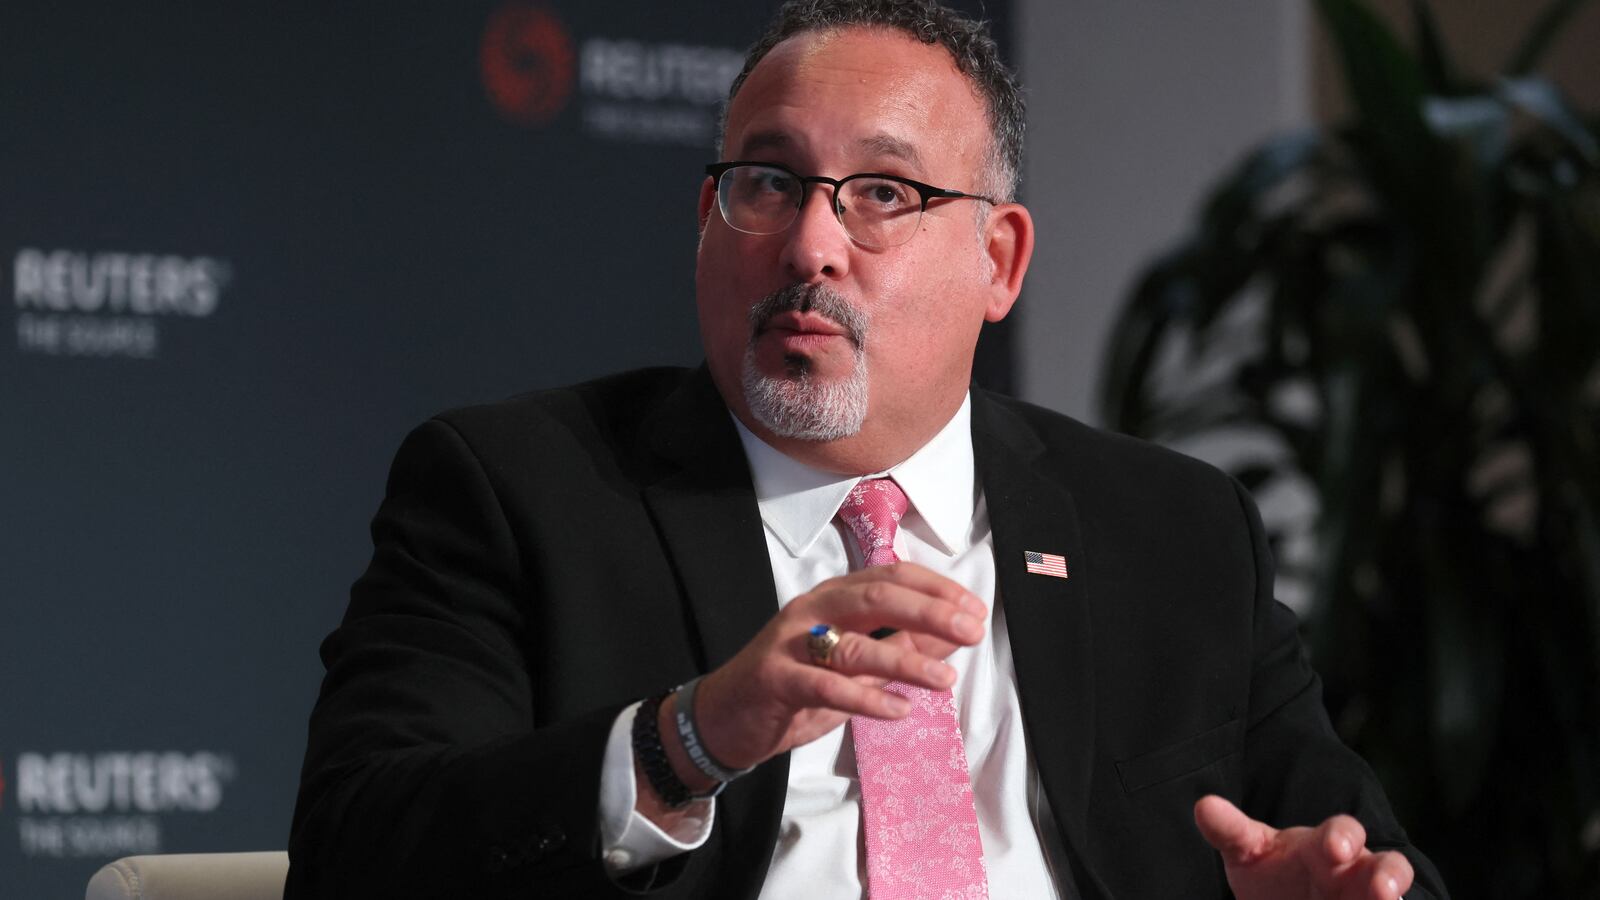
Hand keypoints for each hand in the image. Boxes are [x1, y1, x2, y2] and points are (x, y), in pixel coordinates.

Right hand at [692, 562, 985, 772]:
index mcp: (834, 597)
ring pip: (855, 643)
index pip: (892, 576)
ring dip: (907, 659)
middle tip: (972, 630)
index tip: (975, 609)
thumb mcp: (856, 667)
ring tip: (946, 678)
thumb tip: (953, 635)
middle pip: (878, 596)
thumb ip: (900, 646)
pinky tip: (899, 710)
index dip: (937, 589)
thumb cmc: (795, 688)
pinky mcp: (777, 679)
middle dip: (930, 610)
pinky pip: (827, 686)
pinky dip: (867, 698)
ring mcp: (791, 642)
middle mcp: (813, 609)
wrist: (725, 718)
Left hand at [1194, 796, 1413, 899]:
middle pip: (1388, 865)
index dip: (1343, 837)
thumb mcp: (1249, 851)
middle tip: (1380, 889)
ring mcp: (1368, 898)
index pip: (1343, 830)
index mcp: (1326, 845)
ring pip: (1395, 892)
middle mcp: (1358, 872)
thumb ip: (1230, 831)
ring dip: (1394, 896)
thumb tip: (1203, 805)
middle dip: (1387, 875)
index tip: (1335, 850)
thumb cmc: (1273, 872)